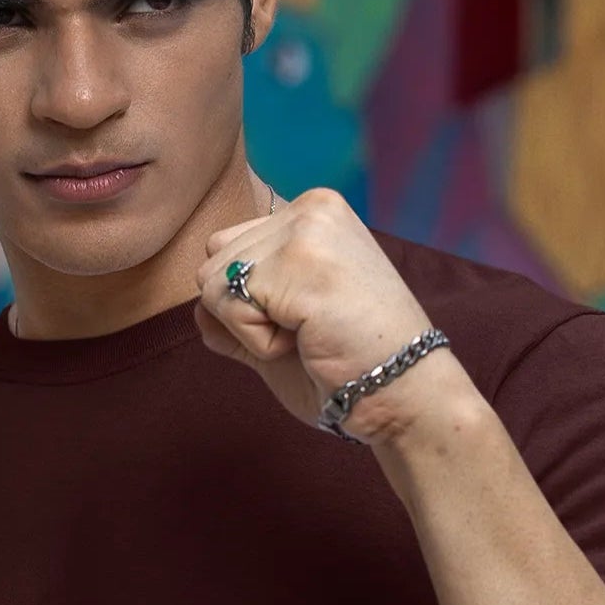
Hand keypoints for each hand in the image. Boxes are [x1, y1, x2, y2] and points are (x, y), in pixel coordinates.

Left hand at [194, 186, 440, 440]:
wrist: (406, 397)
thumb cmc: (351, 369)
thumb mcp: (284, 329)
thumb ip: (240, 311)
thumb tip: (198, 308)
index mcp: (315, 213)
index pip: (226, 248)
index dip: (251, 304)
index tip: (309, 320)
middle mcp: (313, 208)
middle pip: (212, 262)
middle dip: (246, 314)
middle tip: (310, 331)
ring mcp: (308, 231)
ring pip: (212, 285)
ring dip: (251, 330)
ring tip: (310, 334)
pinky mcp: (301, 262)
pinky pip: (228, 308)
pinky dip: (258, 343)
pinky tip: (309, 340)